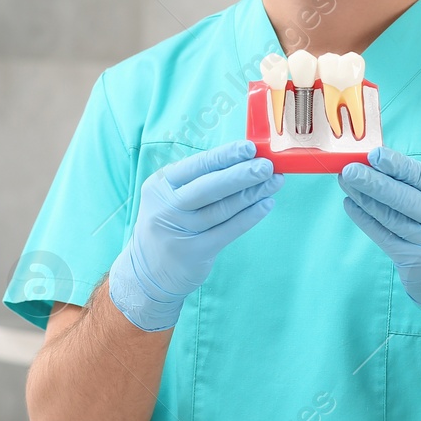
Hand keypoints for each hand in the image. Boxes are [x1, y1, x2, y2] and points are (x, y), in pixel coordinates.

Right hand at [109, 139, 283, 331]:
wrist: (146, 272)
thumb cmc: (167, 225)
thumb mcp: (168, 198)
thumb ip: (197, 181)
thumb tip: (240, 160)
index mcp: (160, 186)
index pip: (196, 166)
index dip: (225, 156)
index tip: (250, 148)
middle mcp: (167, 207)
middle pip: (210, 187)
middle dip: (242, 174)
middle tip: (267, 165)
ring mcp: (180, 231)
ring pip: (222, 208)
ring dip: (252, 194)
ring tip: (274, 182)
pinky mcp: (195, 252)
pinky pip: (228, 230)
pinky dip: (250, 216)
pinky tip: (266, 204)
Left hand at [338, 147, 420, 339]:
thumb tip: (379, 163)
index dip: (398, 165)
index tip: (374, 155)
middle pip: (405, 199)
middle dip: (374, 182)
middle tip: (350, 169)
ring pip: (390, 217)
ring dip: (364, 198)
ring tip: (346, 182)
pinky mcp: (412, 262)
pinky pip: (383, 236)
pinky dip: (365, 219)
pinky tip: (351, 205)